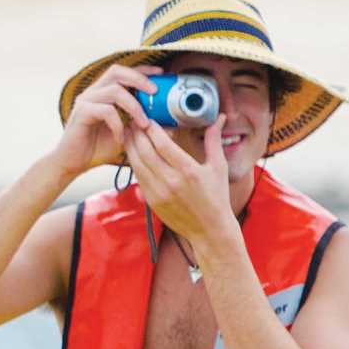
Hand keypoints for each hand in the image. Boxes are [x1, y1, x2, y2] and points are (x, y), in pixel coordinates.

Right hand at [50, 65, 160, 178]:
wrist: (73, 164)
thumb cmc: (98, 148)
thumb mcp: (127, 135)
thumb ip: (142, 126)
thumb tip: (169, 125)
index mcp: (102, 93)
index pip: (123, 72)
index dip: (142, 70)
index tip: (161, 75)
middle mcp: (93, 92)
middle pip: (117, 71)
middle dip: (139, 79)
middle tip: (155, 92)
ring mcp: (85, 101)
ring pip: (114, 91)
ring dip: (134, 107)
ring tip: (143, 124)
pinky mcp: (81, 113)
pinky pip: (106, 111)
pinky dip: (118, 125)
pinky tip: (120, 138)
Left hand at [124, 113, 234, 246]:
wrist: (209, 230)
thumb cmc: (217, 197)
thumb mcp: (219, 168)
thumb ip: (214, 141)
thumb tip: (220, 118)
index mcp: (188, 171)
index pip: (162, 144)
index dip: (151, 129)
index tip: (147, 118)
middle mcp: (171, 182)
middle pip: (145, 151)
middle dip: (136, 134)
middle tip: (132, 121)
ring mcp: (159, 193)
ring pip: (137, 164)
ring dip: (130, 146)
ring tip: (128, 133)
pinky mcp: (151, 201)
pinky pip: (138, 177)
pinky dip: (134, 162)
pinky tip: (132, 152)